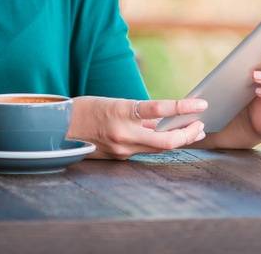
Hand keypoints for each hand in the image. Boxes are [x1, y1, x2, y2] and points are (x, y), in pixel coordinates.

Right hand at [68, 96, 207, 159]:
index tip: (202, 104)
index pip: (160, 110)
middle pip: (166, 140)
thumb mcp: (116, 103)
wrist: (59, 127)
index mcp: (122, 112)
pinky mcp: (118, 157)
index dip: (183, 108)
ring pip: (158, 147)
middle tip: (201, 126)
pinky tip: (170, 138)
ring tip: (193, 132)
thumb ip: (141, 114)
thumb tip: (168, 119)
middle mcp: (123, 134)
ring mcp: (121, 149)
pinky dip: (159, 143)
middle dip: (188, 134)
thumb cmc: (88, 109)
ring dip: (178, 140)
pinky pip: (144, 150)